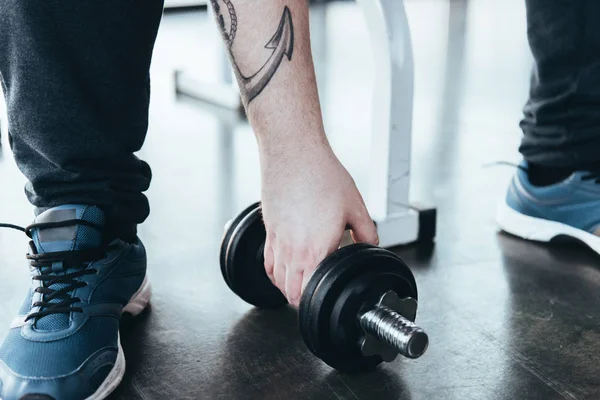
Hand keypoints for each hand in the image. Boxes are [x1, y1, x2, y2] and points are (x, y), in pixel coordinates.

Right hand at [260, 143, 378, 305]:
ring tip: (301, 289)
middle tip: (316, 298)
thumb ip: (367, 233)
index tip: (328, 299)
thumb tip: (370, 245)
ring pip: (278, 280)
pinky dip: (275, 274)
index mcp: (316, 250)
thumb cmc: (321, 175)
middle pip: (291, 292)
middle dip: (303, 300)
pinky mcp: (269, 230)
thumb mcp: (356, 206)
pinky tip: (283, 272)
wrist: (294, 153)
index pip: (312, 291)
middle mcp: (292, 250)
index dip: (320, 300)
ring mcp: (277, 241)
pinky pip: (268, 263)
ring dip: (289, 289)